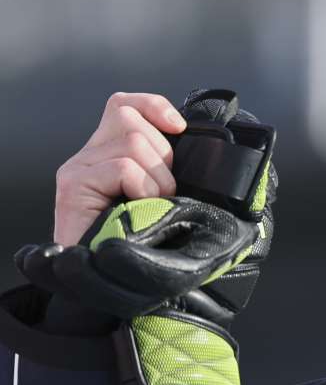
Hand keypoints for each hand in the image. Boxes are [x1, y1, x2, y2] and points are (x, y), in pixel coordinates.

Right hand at [54, 93, 186, 244]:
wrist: (109, 278)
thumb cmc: (142, 239)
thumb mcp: (161, 194)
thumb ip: (166, 166)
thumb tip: (192, 142)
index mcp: (107, 153)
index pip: (124, 105)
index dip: (154, 106)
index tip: (179, 127)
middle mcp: (87, 156)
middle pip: (131, 119)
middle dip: (162, 154)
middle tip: (162, 190)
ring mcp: (77, 169)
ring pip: (132, 141)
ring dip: (157, 176)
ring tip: (152, 203)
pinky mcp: (73, 185)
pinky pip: (124, 166)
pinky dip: (143, 187)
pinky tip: (139, 207)